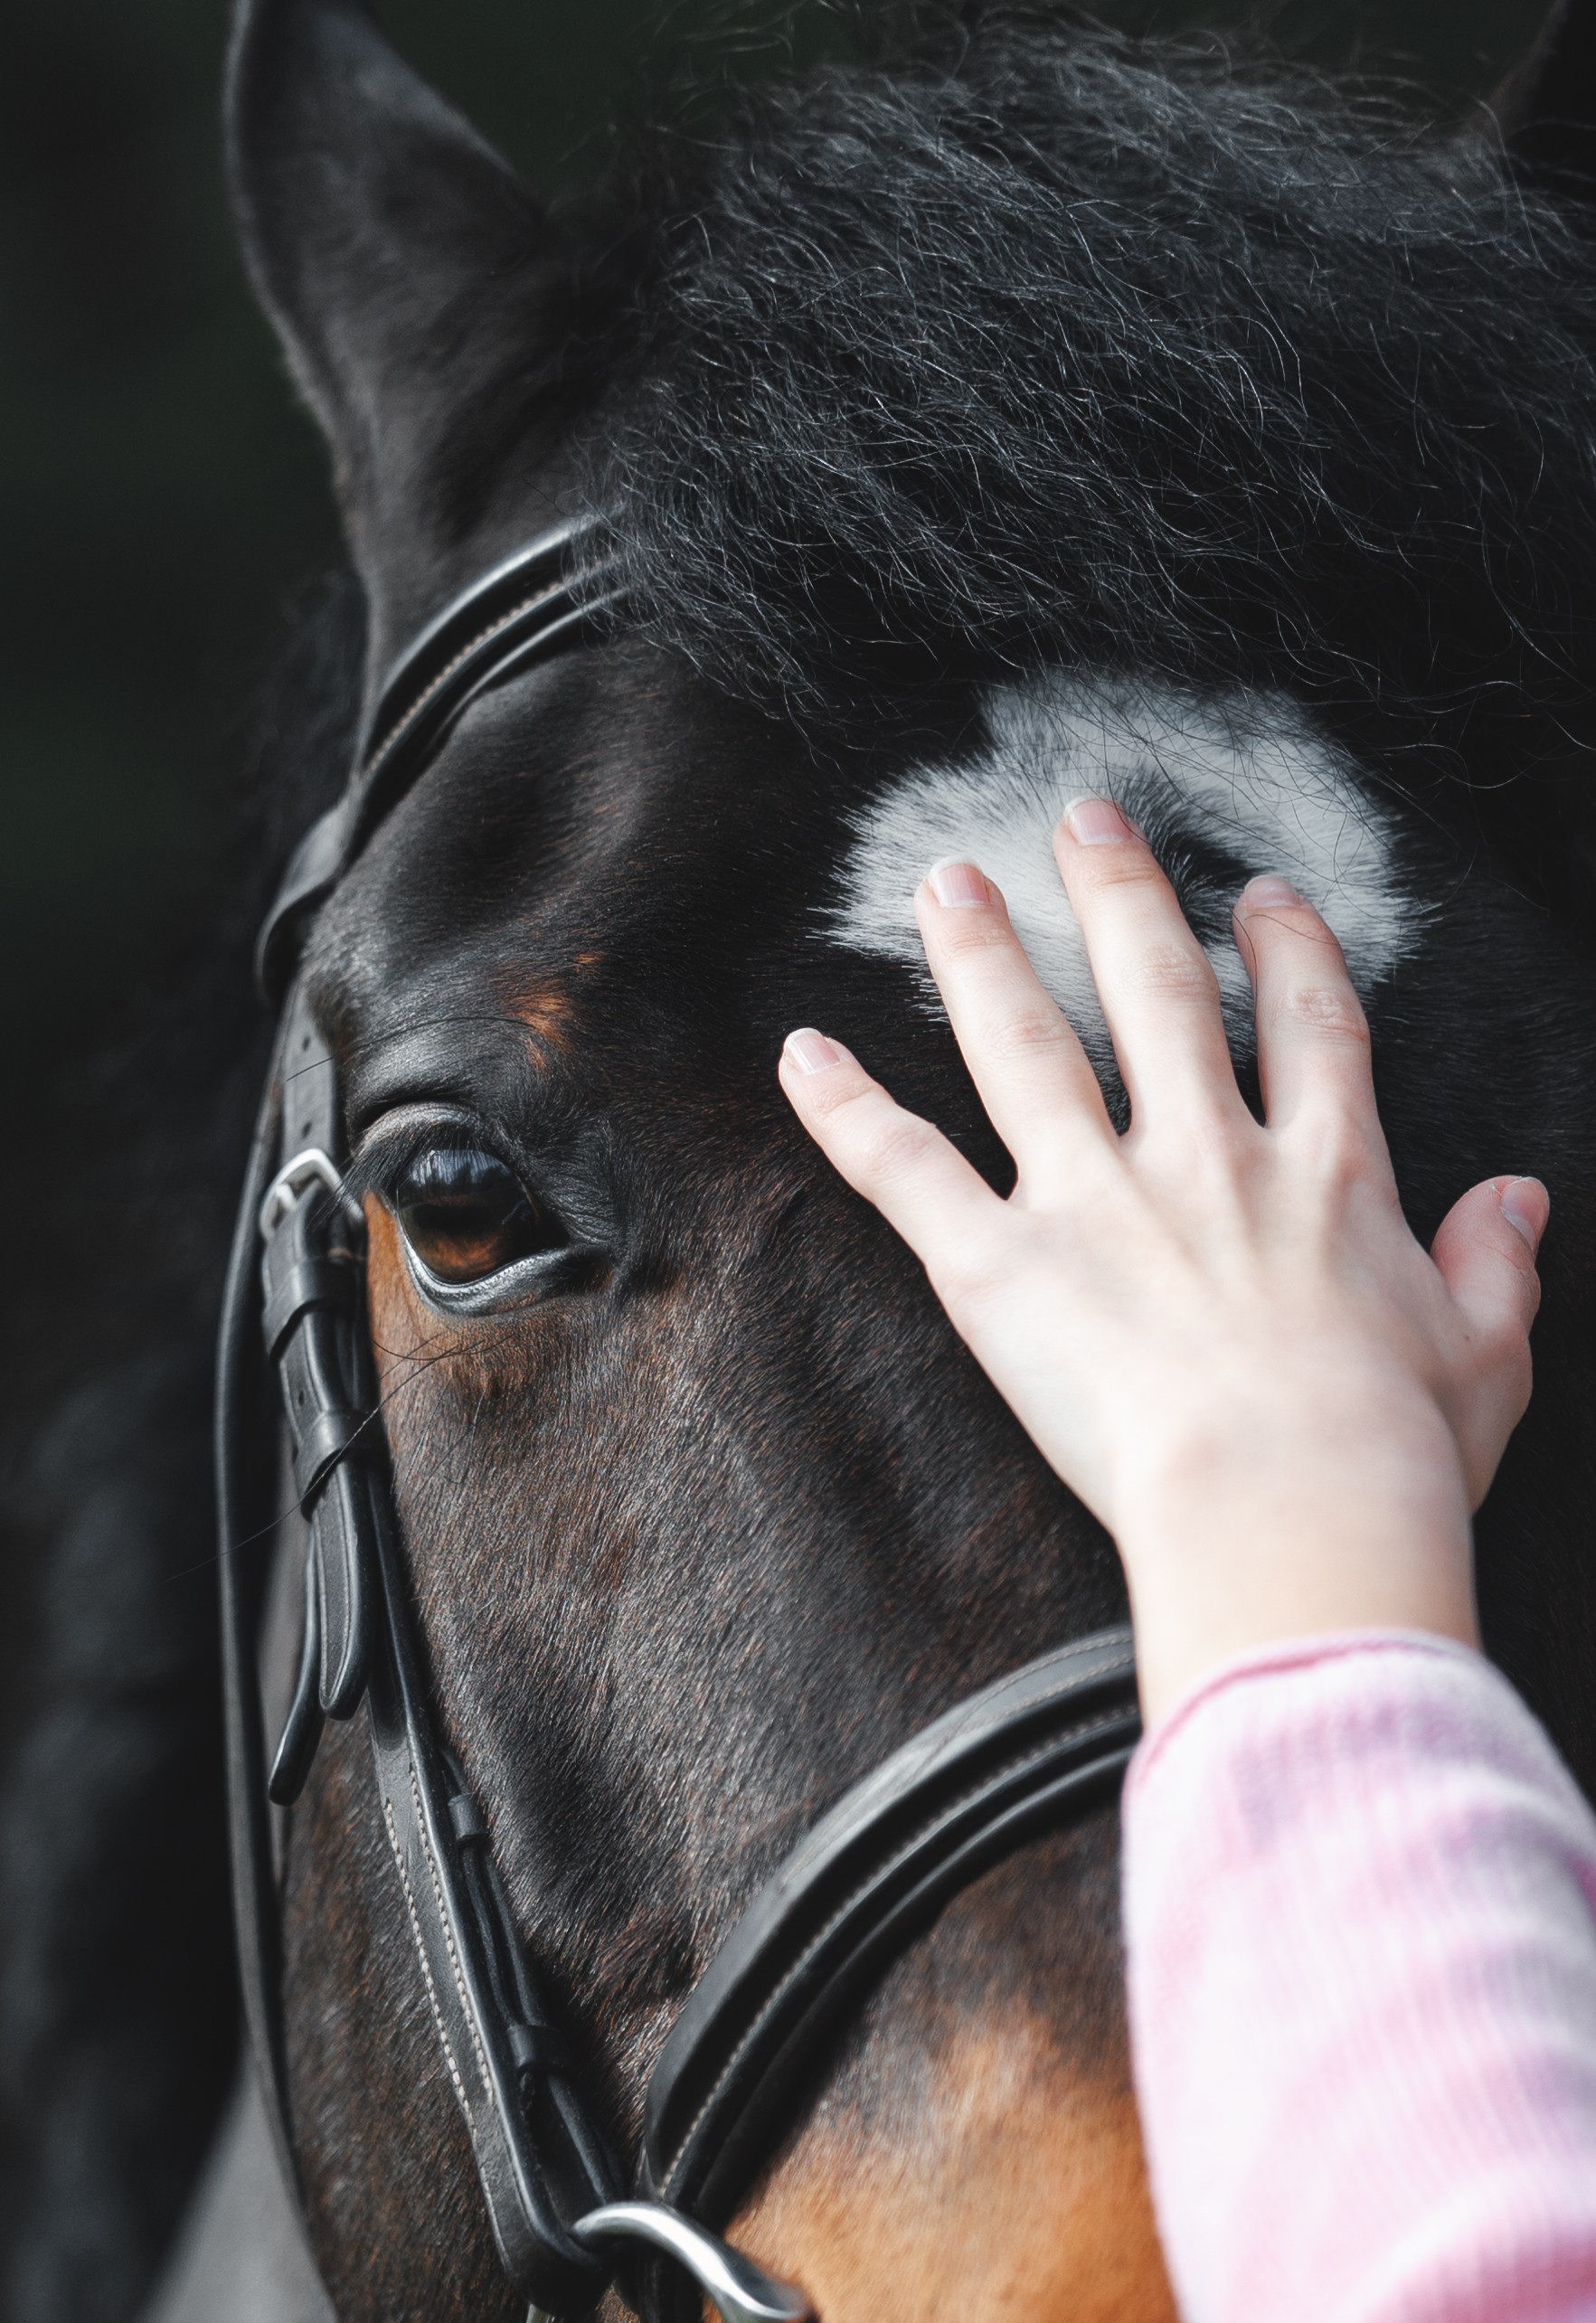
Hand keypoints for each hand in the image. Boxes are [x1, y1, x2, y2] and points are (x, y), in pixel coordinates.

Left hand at [779, 798, 1547, 1716]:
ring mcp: (1096, 1199)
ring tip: (946, 882)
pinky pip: (905, 1169)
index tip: (1264, 898)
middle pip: (1157, 994)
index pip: (1311, 1031)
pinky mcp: (1002, 1263)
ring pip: (1024, 1046)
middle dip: (1120, 896)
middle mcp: (1204, 1158)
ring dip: (980, 956)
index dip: (1289, 953)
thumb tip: (1520, 1201)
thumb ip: (1497, 1268)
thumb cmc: (1392, 1452)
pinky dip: (846, 1111)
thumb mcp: (1485, 1354)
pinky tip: (801, 1054)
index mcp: (1327, 1177)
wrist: (1291, 1502)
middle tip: (1084, 820)